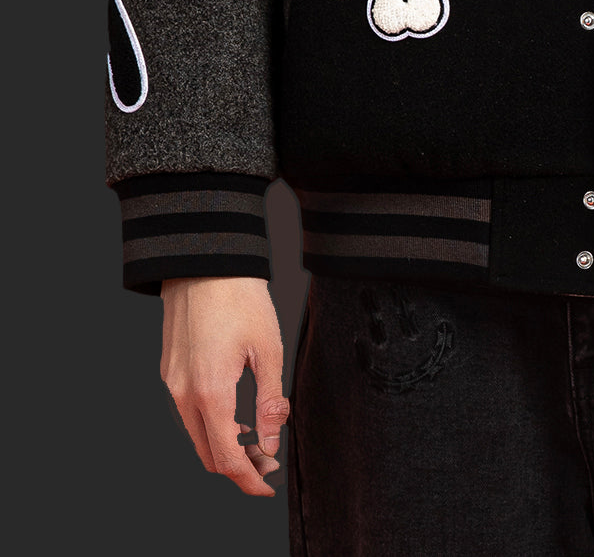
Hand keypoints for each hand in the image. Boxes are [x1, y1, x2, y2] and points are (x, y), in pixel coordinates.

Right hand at [160, 276, 289, 496]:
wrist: (205, 260)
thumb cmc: (240, 297)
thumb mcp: (268, 350)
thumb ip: (269, 402)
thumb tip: (272, 441)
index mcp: (210, 393)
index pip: (227, 458)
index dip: (248, 479)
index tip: (267, 486)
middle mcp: (183, 394)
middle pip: (207, 454)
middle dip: (237, 467)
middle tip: (268, 463)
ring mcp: (171, 382)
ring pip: (195, 435)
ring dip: (223, 446)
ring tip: (256, 440)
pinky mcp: (169, 370)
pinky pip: (187, 412)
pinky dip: (209, 425)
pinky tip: (233, 415)